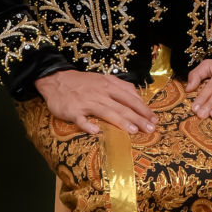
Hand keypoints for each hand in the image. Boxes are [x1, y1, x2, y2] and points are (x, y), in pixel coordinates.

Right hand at [34, 68, 157, 134]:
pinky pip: (81, 119)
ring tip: (133, 131)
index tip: (154, 119)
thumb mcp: (103, 79)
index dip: (143, 108)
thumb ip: (121, 87)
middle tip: (150, 129)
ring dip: (120, 121)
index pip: (130, 98)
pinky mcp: (73, 111)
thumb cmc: (83, 82)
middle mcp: (100, 93)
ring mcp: (86, 102)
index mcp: (108, 85)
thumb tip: (137, 96)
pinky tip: (96, 132)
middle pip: (122, 106)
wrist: (56, 79)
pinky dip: (88, 125)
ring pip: (106, 112)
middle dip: (138, 118)